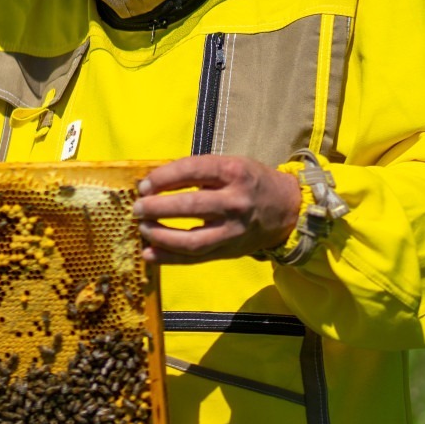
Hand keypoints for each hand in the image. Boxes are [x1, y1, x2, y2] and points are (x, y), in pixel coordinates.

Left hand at [133, 155, 301, 263]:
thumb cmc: (251, 182)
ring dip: (159, 236)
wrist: (287, 209)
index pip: (191, 171)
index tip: (144, 184)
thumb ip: (196, 173)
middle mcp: (235, 202)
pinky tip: (148, 254)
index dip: (163, 178)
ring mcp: (232, 231)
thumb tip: (152, 183)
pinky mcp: (229, 252)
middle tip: (137, 208)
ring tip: (142, 229)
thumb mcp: (230, 165)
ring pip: (190, 240)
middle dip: (156, 208)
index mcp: (234, 172)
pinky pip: (194, 258)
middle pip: (189, 206)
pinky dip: (168, 258)